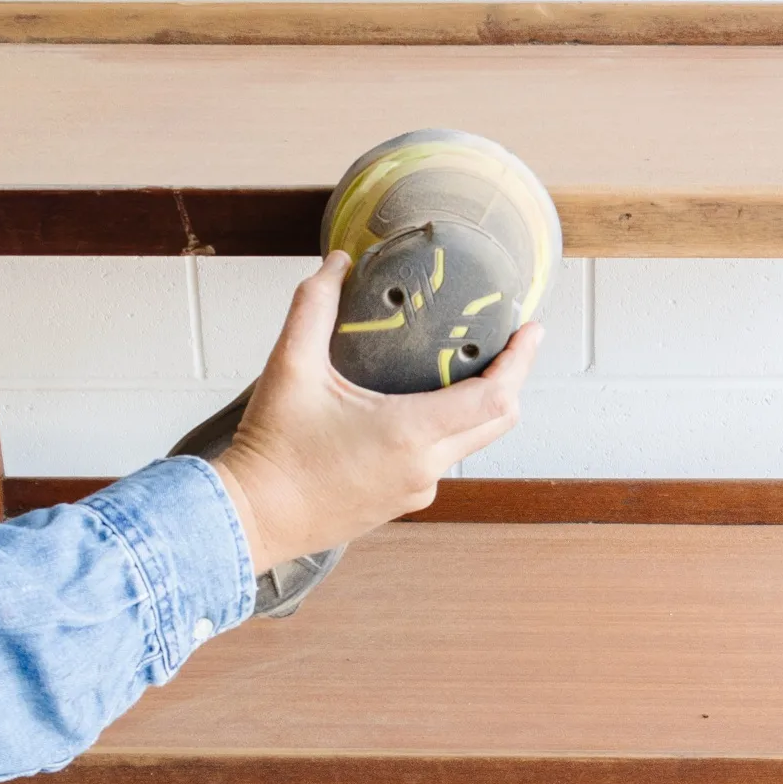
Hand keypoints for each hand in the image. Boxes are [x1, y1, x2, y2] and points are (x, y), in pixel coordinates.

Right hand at [211, 252, 541, 574]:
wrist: (251, 520)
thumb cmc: (271, 450)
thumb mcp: (290, 368)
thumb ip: (314, 308)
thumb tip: (337, 263)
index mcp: (409, 433)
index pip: (494, 398)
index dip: (520, 362)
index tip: (531, 330)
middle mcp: (424, 467)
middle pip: (496, 422)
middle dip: (510, 379)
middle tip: (510, 342)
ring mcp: (415, 491)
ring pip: (468, 443)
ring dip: (475, 407)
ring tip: (462, 368)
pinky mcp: (401, 504)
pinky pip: (439, 461)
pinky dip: (445, 431)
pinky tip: (421, 407)